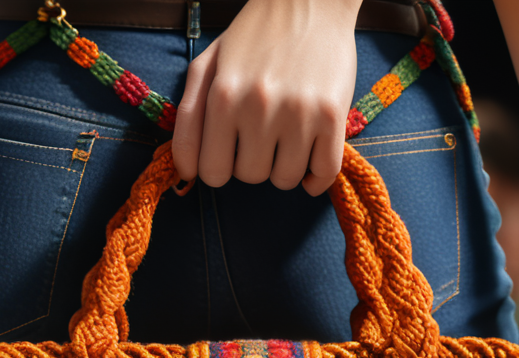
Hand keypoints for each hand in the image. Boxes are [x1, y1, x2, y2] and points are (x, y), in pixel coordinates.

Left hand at [172, 0, 359, 194]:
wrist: (310, 0)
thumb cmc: (253, 37)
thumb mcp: (207, 66)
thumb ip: (188, 118)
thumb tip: (186, 173)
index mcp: (222, 96)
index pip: (212, 172)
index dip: (219, 168)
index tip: (230, 152)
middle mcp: (258, 107)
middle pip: (250, 176)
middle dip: (253, 161)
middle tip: (262, 134)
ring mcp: (298, 113)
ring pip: (285, 179)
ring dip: (285, 167)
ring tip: (287, 138)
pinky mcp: (332, 116)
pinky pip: (324, 173)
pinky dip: (317, 177)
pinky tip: (311, 158)